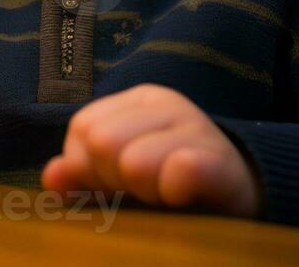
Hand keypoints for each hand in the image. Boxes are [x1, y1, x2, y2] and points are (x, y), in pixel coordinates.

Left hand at [41, 83, 263, 217]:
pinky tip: (176, 196)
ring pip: (132, 160)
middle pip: (101, 143)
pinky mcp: (223, 165)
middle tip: (145, 191)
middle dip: (113, 179)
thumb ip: (84, 176)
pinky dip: (171, 185)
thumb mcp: (124, 176)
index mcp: (140, 101)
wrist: (247, 197)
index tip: (120, 183)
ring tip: (165, 198)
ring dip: (141, 191)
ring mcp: (198, 131)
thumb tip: (51, 176)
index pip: (83, 129)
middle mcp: (169, 105)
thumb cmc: (174, 185)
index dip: (90, 168)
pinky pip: (182, 169)